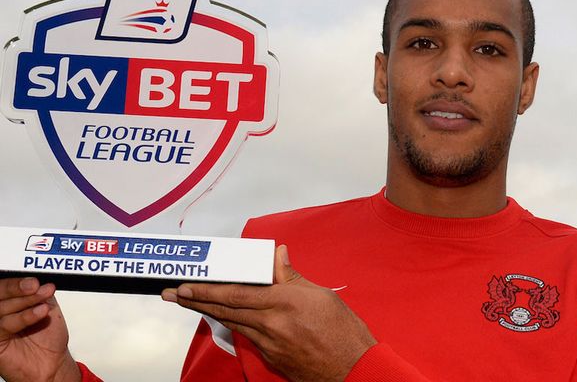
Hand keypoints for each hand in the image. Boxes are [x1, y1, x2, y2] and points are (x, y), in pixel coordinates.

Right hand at [0, 277, 79, 381]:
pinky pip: (4, 326)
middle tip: (34, 285)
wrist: (52, 363)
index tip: (34, 281)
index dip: (17, 282)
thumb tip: (40, 282)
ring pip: (2, 308)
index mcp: (10, 303)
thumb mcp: (47, 308)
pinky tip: (40, 312)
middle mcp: (1, 313)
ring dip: (26, 301)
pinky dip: (24, 317)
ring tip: (44, 303)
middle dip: (17, 288)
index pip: (6, 288)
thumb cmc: (47, 338)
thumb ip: (40, 294)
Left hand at [162, 245, 376, 381]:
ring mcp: (270, 344)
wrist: (354, 369)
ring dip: (209, 312)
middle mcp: (272, 324)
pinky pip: (248, 336)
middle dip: (195, 301)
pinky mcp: (272, 358)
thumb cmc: (344, 333)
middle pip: (226, 310)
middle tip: (173, 294)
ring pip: (233, 323)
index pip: (236, 293)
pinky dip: (234, 324)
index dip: (207, 289)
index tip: (186, 286)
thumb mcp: (322, 295)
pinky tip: (226, 318)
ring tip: (191, 303)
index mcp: (284, 302)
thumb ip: (292, 276)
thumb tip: (276, 255)